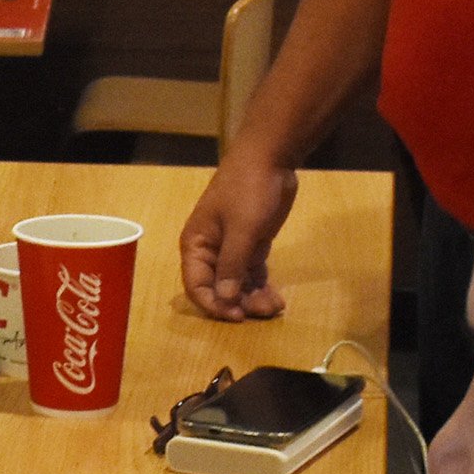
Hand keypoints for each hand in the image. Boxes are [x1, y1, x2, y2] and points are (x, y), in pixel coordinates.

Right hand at [181, 153, 299, 320]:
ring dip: (253, 298)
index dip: (214, 304)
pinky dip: (262, 287)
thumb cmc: (248, 190)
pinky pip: (252, 274)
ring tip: (274, 307)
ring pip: (237, 284)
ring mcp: (232, 249)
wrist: (269, 158)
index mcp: (196, 245)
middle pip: (219, 289)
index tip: (236, 315)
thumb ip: (232, 265)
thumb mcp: (241, 229)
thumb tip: (225, 299)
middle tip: (262, 311)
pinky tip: (276, 298)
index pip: (196, 285)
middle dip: (238, 303)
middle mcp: (210, 252)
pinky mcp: (252, 246)